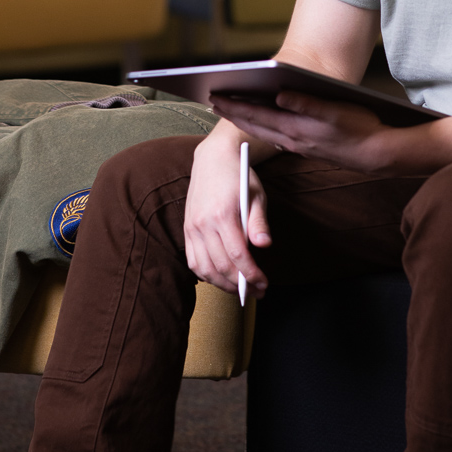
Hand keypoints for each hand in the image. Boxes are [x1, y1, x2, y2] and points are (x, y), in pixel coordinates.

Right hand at [184, 123, 270, 296]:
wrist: (212, 159)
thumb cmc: (238, 177)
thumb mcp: (256, 195)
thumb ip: (258, 222)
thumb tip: (264, 245)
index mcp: (222, 214)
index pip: (237, 255)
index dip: (251, 274)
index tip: (264, 284)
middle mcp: (203, 224)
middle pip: (221, 266)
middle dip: (241, 284)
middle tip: (258, 292)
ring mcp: (191, 228)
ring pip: (205, 269)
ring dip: (223, 284)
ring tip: (241, 289)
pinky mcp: (187, 230)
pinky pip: (193, 261)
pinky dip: (207, 275)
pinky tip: (221, 279)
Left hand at [210, 91, 392, 170]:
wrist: (378, 154)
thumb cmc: (360, 128)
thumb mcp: (336, 111)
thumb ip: (307, 104)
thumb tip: (279, 96)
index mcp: (296, 128)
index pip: (256, 116)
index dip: (234, 106)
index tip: (214, 97)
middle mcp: (292, 139)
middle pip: (254, 126)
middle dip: (233, 114)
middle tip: (213, 103)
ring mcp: (299, 146)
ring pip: (263, 133)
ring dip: (245, 122)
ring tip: (232, 112)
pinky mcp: (307, 148)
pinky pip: (274, 138)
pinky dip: (262, 129)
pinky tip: (261, 126)